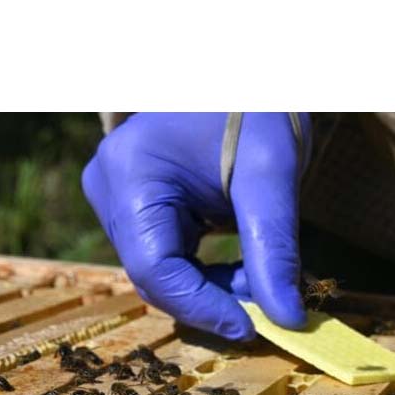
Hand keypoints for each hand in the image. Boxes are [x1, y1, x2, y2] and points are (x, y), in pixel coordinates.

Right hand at [82, 112, 308, 340]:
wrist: (244, 68)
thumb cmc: (256, 104)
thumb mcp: (271, 177)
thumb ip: (273, 250)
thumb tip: (285, 319)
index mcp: (130, 173)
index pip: (155, 267)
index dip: (201, 307)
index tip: (251, 326)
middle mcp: (109, 187)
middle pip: (154, 272)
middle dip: (209, 297)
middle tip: (264, 308)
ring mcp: (115, 196)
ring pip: (159, 270)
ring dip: (210, 286)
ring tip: (257, 277)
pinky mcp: (133, 204)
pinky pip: (164, 255)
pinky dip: (204, 270)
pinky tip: (240, 265)